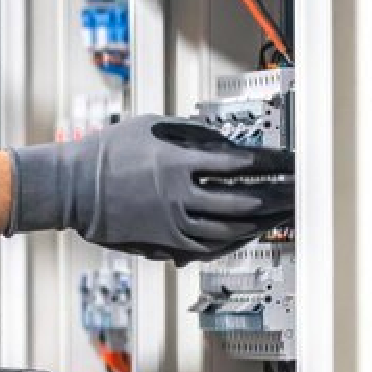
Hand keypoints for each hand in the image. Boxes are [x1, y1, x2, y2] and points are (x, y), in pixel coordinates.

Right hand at [7, 114, 293, 263]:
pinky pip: (208, 246)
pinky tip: (247, 234)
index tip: (292, 163)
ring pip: (230, 228)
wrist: (72, 188)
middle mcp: (180, 195)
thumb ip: (193, 133)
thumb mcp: (152, 125)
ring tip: (280, 217)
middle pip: (244, 199)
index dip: (272, 163)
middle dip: (278, 197)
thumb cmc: (108, 151)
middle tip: (299, 195)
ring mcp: (172, 222)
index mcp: (179, 161)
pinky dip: (233, 241)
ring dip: (261, 223)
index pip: (241, 162)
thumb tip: (228, 141)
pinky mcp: (164, 241)